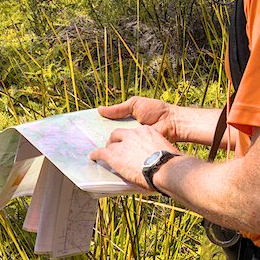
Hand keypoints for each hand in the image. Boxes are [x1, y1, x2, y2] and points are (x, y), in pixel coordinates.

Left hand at [89, 123, 175, 189]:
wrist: (165, 168)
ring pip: (110, 144)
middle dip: (115, 140)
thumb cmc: (170, 164)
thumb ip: (156, 152)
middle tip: (114, 147)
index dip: (130, 139)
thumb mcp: (164, 151)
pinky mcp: (114, 154)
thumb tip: (155, 161)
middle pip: (119, 134)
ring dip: (108, 149)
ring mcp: (123, 144)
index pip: (134, 132)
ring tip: (105, 153)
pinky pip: (101, 152)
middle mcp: (133, 134)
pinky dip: (96, 154)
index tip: (130, 144)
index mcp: (147, 131)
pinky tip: (93, 157)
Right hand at [99, 95, 218, 145]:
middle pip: (112, 138)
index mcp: (127, 122)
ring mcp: (134, 143)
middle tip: (87, 142)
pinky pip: (127, 153)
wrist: (173, 122)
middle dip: (101, 139)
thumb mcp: (134, 104)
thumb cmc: (155, 110)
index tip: (87, 130)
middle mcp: (129, 133)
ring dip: (109, 147)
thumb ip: (118, 109)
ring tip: (94, 149)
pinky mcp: (139, 151)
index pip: (110, 126)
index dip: (99, 128)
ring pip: (118, 146)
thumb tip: (100, 110)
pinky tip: (109, 155)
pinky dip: (119, 155)